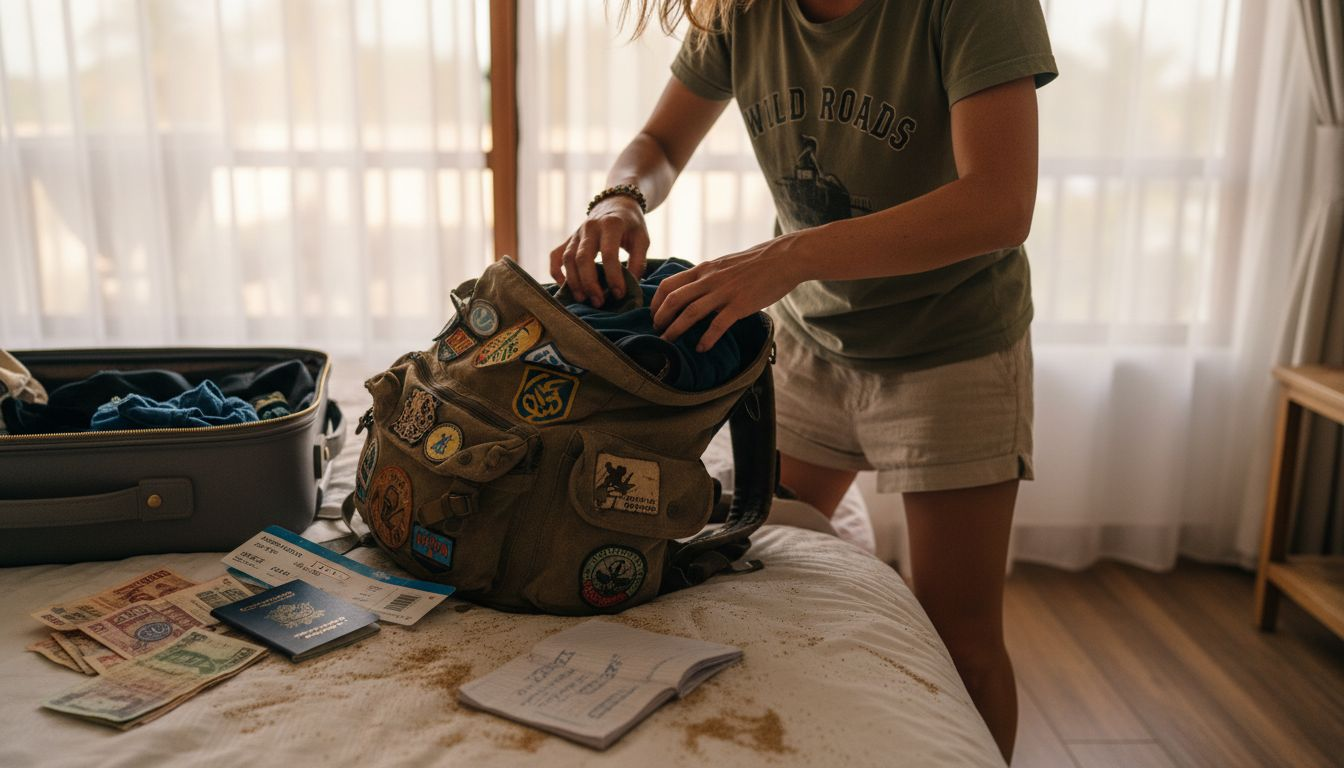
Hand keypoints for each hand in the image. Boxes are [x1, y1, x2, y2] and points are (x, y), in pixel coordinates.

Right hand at [549, 196, 649, 304]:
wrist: (616, 204)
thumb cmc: (631, 225)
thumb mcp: (642, 239)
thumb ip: (639, 261)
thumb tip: (631, 286)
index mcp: (611, 224)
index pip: (609, 254)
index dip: (614, 276)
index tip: (619, 294)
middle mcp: (590, 227)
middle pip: (583, 258)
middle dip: (590, 283)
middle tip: (598, 302)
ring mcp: (576, 233)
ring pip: (568, 259)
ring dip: (574, 281)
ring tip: (583, 299)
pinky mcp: (568, 239)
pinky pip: (556, 256)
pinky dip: (556, 272)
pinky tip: (564, 286)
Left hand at [650, 231, 813, 351]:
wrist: (784, 259)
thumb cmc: (756, 263)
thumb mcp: (724, 265)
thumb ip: (708, 278)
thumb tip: (696, 293)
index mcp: (704, 270)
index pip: (669, 284)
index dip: (656, 302)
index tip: (654, 315)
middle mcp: (710, 279)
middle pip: (674, 299)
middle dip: (661, 318)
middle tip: (657, 332)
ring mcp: (725, 292)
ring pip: (691, 312)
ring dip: (676, 330)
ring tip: (668, 342)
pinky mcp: (740, 304)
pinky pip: (718, 324)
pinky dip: (706, 338)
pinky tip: (701, 348)